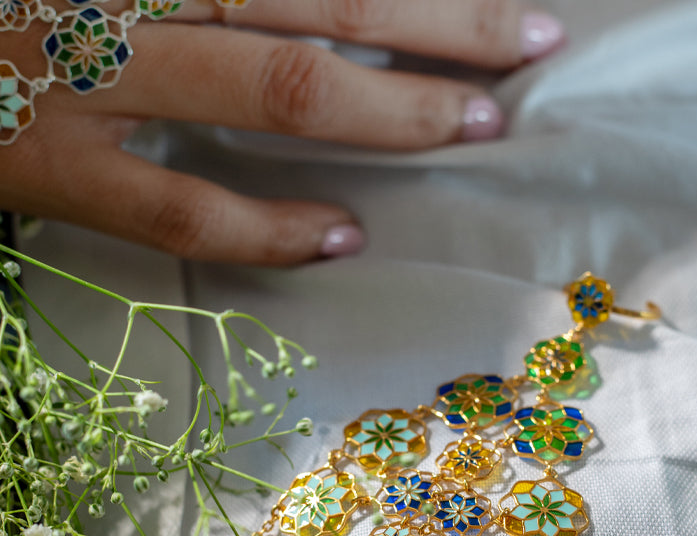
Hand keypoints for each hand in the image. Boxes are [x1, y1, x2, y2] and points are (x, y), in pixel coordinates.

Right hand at [0, 0, 565, 263]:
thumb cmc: (17, 14)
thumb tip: (295, 8)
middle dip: (438, 24)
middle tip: (527, 46)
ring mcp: (96, 79)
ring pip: (275, 86)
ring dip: (391, 109)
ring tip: (475, 126)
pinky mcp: (64, 171)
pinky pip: (188, 209)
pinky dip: (273, 225)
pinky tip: (345, 234)